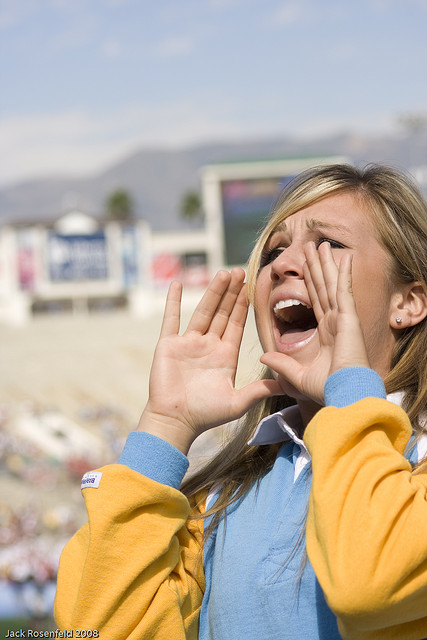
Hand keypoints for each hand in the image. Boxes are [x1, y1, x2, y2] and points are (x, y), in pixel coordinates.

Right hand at [139, 268, 280, 452]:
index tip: (249, 287)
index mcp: (225, 356)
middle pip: (221, 313)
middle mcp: (208, 346)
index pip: (236, 324)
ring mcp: (188, 344)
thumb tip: (288, 385)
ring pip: (202, 312)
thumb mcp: (238, 402)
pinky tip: (177, 284)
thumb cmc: (206, 414)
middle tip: (239, 271)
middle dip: (230, 293)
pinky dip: (173, 302)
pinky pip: (171, 319)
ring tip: (222, 273)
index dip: (242, 306)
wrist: (175, 421)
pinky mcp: (168, 345)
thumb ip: (260, 389)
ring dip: (212, 292)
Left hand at [260, 241, 369, 404]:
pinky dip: (344, 273)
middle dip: (317, 266)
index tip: (305, 267)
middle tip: (312, 246)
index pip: (316, 300)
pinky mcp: (349, 318)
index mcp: (326, 332)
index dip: (310, 282)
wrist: (345, 396)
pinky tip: (344, 257)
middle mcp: (336, 322)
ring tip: (322, 245)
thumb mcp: (297, 375)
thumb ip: (282, 363)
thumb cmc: (328, 390)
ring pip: (332, 284)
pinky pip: (344, 290)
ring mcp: (343, 318)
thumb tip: (263, 355)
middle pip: (323, 287)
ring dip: (327, 264)